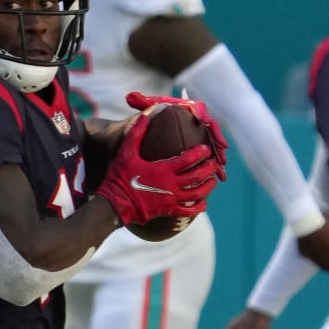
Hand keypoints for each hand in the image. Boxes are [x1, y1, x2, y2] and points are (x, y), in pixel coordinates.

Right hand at [96, 113, 219, 224]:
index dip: (200, 152)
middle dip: (208, 168)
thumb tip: (144, 116)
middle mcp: (171, 184)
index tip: (206, 148)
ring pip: (197, 192)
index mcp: (164, 168)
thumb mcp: (126, 153)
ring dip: (208, 186)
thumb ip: (136, 134)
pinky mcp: (168, 211)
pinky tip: (203, 203)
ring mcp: (171, 199)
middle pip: (198, 175)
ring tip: (213, 180)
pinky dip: (198, 207)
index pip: (189, 158)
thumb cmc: (120, 177)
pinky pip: (188, 210)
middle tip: (213, 163)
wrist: (115, 204)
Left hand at [125, 91, 228, 180]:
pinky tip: (220, 175)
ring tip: (222, 164)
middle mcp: (195, 121)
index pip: (197, 109)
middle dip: (217, 137)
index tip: (204, 120)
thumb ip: (139, 104)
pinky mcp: (197, 149)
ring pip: (212, 143)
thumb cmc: (142, 123)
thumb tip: (130, 96)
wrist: (139, 136)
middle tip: (221, 147)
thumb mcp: (141, 114)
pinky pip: (209, 156)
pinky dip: (215, 165)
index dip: (202, 114)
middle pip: (209, 128)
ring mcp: (197, 135)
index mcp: (185, 110)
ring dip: (218, 153)